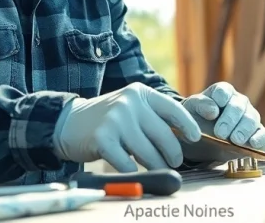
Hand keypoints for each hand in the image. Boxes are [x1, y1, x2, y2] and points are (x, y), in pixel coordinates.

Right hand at [51, 83, 201, 172]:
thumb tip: (184, 138)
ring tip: (159, 169)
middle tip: (175, 162)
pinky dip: (133, 172)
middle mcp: (129, 103)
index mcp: (140, 93)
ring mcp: (115, 120)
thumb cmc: (109, 119)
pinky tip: (135, 173)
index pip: (172, 108)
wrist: (69, 122)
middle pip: (163, 134)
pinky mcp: (102, 138)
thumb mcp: (131, 106)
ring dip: (156, 166)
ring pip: (147, 152)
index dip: (187, 125)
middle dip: (173, 153)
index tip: (195, 138)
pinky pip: (126, 163)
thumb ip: (154, 116)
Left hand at [180, 82, 264, 164]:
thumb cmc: (196, 120)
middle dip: (229, 120)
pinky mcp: (256, 133)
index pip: (224, 91)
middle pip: (238, 106)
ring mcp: (249, 117)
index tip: (214, 112)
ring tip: (234, 140)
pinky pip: (263, 134)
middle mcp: (238, 102)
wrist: (201, 141)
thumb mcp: (191, 110)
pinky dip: (259, 138)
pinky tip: (252, 143)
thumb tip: (214, 110)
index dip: (220, 99)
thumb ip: (200, 105)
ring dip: (243, 129)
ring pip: (252, 119)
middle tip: (220, 133)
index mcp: (222, 92)